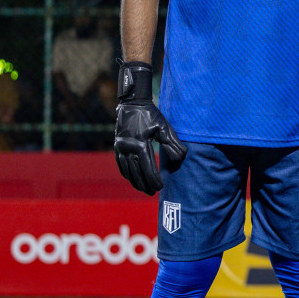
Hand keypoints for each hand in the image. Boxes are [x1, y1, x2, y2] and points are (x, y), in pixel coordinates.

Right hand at [113, 61, 186, 195]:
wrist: (132, 103)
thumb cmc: (151, 115)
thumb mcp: (164, 127)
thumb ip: (173, 144)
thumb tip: (181, 158)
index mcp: (139, 144)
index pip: (147, 167)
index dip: (153, 179)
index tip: (160, 188)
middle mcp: (127, 147)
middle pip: (136, 172)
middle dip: (144, 184)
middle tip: (152, 193)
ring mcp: (120, 147)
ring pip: (127, 170)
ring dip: (135, 181)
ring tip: (143, 189)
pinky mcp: (117, 145)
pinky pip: (120, 163)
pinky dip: (126, 173)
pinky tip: (131, 178)